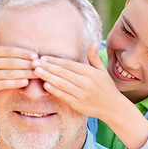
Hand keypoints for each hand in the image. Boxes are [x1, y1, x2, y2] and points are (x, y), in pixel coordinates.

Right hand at [0, 16, 38, 106]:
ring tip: (37, 73)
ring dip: (25, 73)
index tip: (36, 55)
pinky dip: (15, 83)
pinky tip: (26, 82)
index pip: (9, 51)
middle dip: (27, 63)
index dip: (23, 53)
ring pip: (9, 74)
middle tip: (40, 64)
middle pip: (11, 62)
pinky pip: (4, 84)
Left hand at [33, 41, 147, 148]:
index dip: (55, 61)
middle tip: (34, 62)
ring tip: (36, 71)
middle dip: (48, 67)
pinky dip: (55, 90)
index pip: (69, 64)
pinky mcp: (78, 104)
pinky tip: (45, 85)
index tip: (43, 57)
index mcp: (90, 72)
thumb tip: (93, 41)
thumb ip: (94, 57)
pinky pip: (64, 96)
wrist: (113, 107)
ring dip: (48, 77)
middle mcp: (85, 82)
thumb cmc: (106, 87)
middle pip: (63, 73)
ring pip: (62, 83)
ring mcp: (81, 94)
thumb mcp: (102, 70)